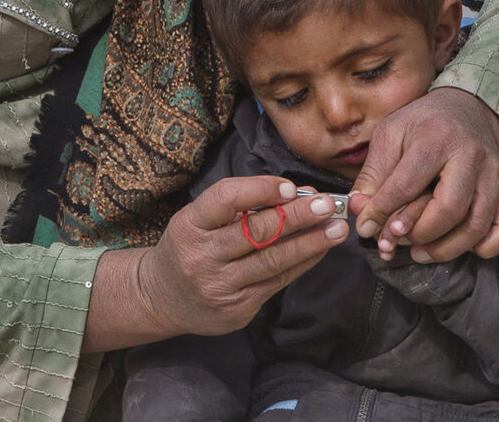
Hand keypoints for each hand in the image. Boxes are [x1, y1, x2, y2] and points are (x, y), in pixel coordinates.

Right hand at [82, 176, 348, 351]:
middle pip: (256, 232)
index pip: (225, 199)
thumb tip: (295, 194)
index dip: (260, 190)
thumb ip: (239, 206)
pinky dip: (302, 264)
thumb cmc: (188, 247)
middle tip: (327, 204)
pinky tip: (319, 250)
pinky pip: (276, 283)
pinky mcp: (236, 310)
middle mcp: (202, 256)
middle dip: (297, 216)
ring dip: (310, 243)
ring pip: (273, 261)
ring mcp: (219, 286)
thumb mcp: (198, 219)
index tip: (290, 187)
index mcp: (189, 225)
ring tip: (337, 228)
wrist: (161, 298)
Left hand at [350, 87, 498, 262]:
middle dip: (419, 233)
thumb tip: (358, 210)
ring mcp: (494, 176)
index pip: (406, 185)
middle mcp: (470, 157)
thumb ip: (372, 174)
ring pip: (477, 225)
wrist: (467, 109)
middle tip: (397, 240)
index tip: (366, 228)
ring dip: (445, 248)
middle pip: (449, 209)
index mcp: (435, 139)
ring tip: (418, 252)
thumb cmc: (421, 125)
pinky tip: (459, 246)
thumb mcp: (389, 135)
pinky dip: (486, 247)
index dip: (382, 212)